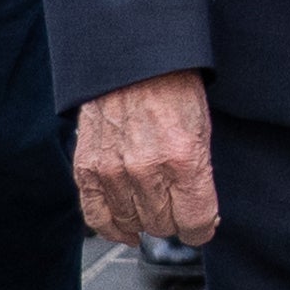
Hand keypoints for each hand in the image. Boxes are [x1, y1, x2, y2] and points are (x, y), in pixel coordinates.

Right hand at [70, 71, 218, 246]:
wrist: (133, 61)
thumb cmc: (173, 89)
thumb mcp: (202, 130)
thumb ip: (199, 177)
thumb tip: (199, 216)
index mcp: (183, 159)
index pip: (195, 223)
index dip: (201, 228)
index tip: (200, 225)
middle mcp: (146, 170)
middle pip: (163, 226)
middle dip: (173, 219)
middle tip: (174, 204)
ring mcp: (113, 171)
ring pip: (132, 224)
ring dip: (144, 219)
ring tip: (151, 206)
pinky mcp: (87, 169)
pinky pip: (96, 217)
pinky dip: (111, 228)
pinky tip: (124, 228)